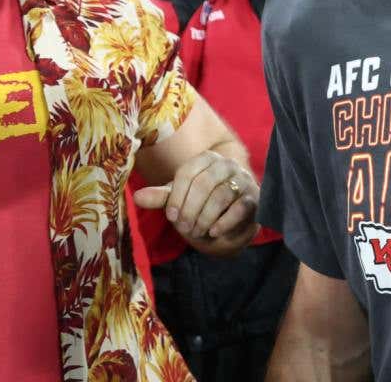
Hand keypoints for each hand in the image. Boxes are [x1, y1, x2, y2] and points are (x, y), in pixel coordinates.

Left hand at [134, 150, 259, 256]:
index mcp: (205, 159)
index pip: (187, 172)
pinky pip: (240, 207)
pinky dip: (225, 221)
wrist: (232, 214)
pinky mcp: (254, 197)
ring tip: (197, 232)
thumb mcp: (181, 199)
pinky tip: (213, 232)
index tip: (171, 217)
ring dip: (205, 217)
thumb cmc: (202, 202)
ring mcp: (242, 179)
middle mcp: (225, 164)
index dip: (177, 196)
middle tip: (184, 228)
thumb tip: (136, 197)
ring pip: (221, 196)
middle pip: (204, 183)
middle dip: (191, 209)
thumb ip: (162, 197)